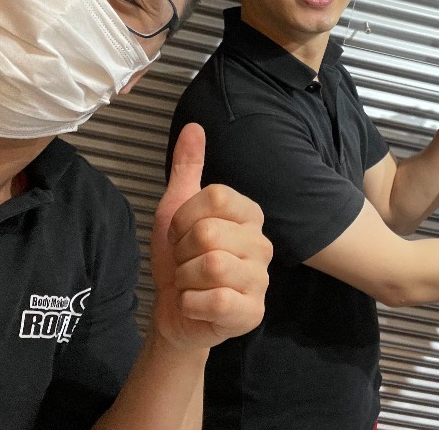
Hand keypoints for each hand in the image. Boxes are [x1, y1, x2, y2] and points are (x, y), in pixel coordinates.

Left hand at [150, 123, 271, 350]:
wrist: (176, 313)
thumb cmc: (180, 260)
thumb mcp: (176, 210)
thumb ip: (187, 167)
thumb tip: (194, 126)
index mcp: (249, 215)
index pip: (216, 196)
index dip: (185, 217)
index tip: (182, 234)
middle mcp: (262, 244)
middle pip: (209, 232)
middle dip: (182, 251)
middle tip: (186, 262)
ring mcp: (261, 280)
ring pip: (211, 265)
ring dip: (186, 278)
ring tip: (192, 283)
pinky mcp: (253, 312)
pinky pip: (217, 300)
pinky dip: (193, 303)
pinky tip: (198, 304)